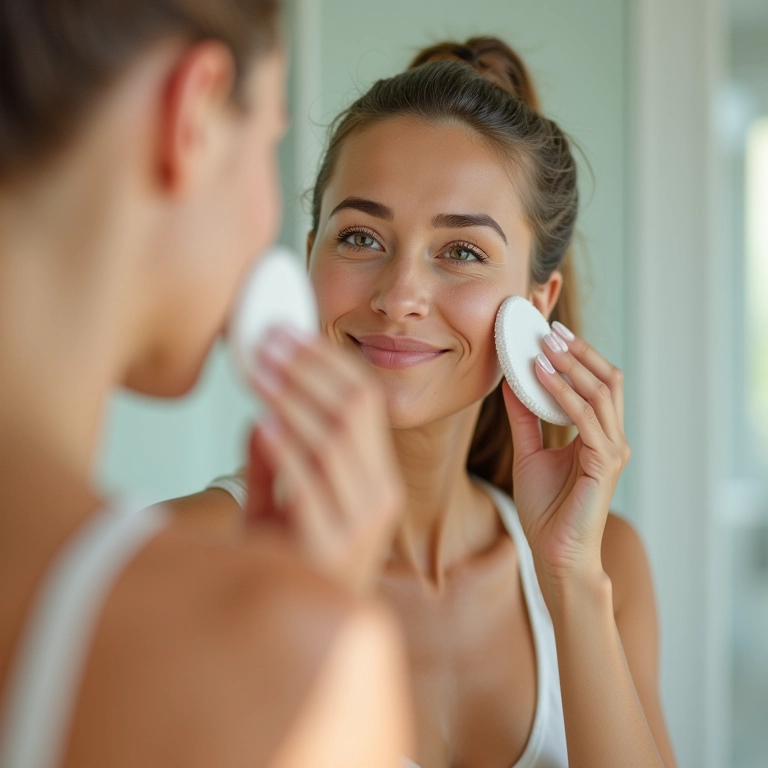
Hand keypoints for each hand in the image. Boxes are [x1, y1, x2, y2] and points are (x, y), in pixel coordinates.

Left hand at [245, 326, 404, 593]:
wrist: (298, 632)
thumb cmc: (292, 561)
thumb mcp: (284, 502)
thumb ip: (275, 462)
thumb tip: (259, 414)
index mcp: (377, 477)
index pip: (365, 402)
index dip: (327, 362)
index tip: (289, 334)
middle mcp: (379, 495)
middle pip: (354, 411)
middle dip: (308, 369)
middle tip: (268, 340)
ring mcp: (360, 522)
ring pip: (335, 440)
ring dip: (293, 398)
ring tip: (259, 369)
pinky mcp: (331, 546)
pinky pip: (311, 485)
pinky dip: (287, 449)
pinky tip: (263, 422)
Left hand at [502, 322, 629, 596]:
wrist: (553, 553)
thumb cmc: (545, 509)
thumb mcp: (529, 453)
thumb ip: (525, 418)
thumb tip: (512, 382)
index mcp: (597, 435)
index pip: (595, 383)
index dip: (577, 355)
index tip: (550, 331)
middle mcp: (611, 438)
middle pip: (606, 380)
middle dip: (579, 351)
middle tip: (550, 329)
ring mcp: (611, 450)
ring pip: (600, 393)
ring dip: (571, 366)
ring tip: (545, 345)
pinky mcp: (603, 463)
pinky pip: (585, 418)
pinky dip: (563, 394)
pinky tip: (541, 377)